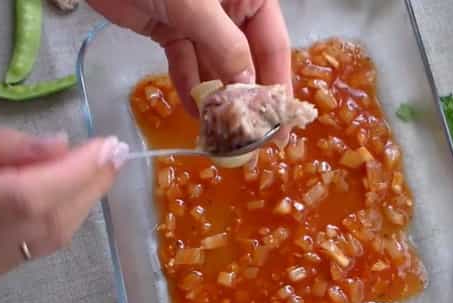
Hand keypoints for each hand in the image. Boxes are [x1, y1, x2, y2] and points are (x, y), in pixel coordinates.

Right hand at [0, 127, 127, 280]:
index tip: (109, 146)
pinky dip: (63, 217)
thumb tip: (59, 147)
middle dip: (88, 186)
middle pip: (46, 223)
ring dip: (82, 202)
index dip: (73, 174)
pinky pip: (35, 247)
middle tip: (116, 152)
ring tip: (102, 167)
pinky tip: (74, 192)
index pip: (25, 198)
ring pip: (46, 241)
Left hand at [88, 0, 291, 115]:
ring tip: (222, 132)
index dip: (278, 85)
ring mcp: (199, 20)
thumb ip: (226, 46)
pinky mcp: (170, 29)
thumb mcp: (198, 5)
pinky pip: (185, 63)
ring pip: (215, 66)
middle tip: (252, 139)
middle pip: (247, 59)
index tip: (282, 124)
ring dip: (217, 98)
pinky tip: (195, 113)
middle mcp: (231, 9)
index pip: (273, 45)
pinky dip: (188, 86)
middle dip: (247, 98)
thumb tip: (249, 87)